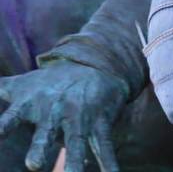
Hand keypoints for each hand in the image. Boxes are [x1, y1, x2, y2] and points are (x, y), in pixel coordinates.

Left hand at [0, 62, 126, 171]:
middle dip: (41, 147)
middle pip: (47, 132)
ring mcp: (80, 117)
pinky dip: (108, 162)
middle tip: (32, 164)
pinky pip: (104, 145)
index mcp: (32, 105)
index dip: (3, 127)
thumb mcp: (21, 86)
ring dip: (75, 160)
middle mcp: (56, 111)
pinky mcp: (101, 122)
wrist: (95, 65)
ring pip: (78, 141)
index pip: (12, 118)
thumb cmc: (49, 83)